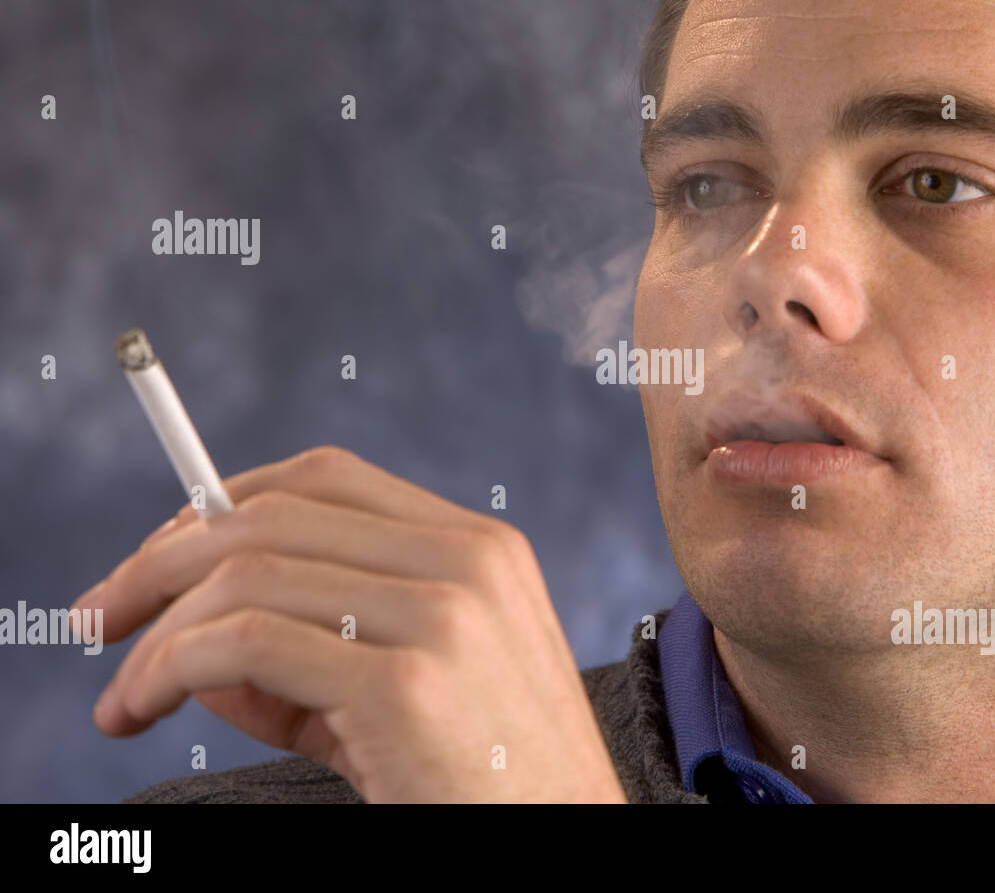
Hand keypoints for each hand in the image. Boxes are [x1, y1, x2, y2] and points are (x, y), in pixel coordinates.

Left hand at [73, 445, 626, 802]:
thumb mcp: (410, 699)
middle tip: (99, 616)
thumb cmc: (494, 784)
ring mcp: (442, 616)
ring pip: (249, 573)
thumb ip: (309, 667)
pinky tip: (145, 706)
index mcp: (478, 547)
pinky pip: (246, 643)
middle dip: (161, 558)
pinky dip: (169, 666)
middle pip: (273, 512)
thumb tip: (193, 655)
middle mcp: (465, 561)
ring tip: (121, 696)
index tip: (159, 557)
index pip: (325, 478)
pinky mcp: (406, 685)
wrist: (567, 845)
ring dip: (155, 630)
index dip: (223, 502)